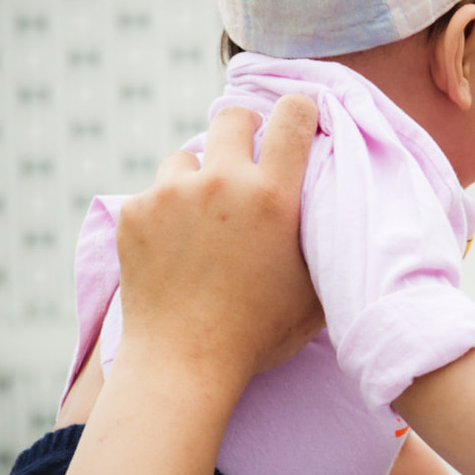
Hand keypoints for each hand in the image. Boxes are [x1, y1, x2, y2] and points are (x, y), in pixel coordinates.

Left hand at [115, 95, 323, 377]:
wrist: (182, 364)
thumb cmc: (257, 334)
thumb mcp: (314, 290)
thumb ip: (326, 242)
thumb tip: (340, 214)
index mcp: (272, 196)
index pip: (293, 114)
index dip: (299, 110)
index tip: (297, 121)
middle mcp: (220, 183)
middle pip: (232, 116)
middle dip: (242, 132)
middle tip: (246, 162)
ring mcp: (170, 195)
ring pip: (187, 156)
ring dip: (198, 176)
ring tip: (203, 218)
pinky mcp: (133, 213)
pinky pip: (152, 194)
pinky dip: (164, 212)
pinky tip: (174, 249)